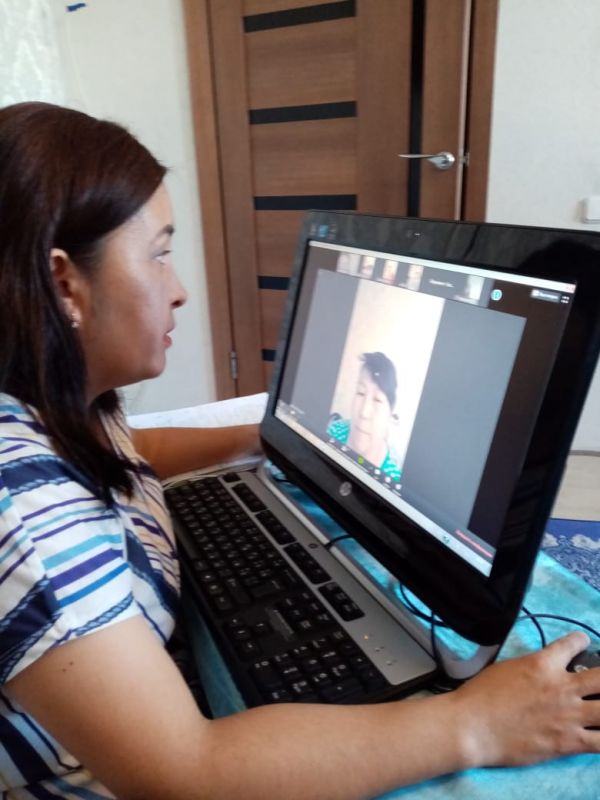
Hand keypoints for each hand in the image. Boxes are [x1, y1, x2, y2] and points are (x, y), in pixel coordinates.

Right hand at [454, 632, 599, 767]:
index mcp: (543, 664)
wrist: (473, 726)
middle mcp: (562, 687)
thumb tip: (540, 672)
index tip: (583, 644)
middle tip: (599, 682)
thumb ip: (531, 668)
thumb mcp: (507, 668)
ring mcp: (568, 716)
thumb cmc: (481, 695)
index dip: (581, 642)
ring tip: (599, 707)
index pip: (573, 644)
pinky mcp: (568, 742)